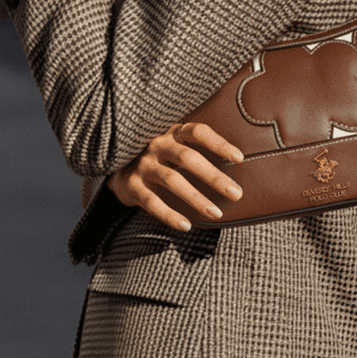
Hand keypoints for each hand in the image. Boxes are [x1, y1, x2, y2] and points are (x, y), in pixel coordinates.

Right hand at [107, 122, 244, 231]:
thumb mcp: (175, 146)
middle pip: (188, 158)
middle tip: (236, 194)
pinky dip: (169, 215)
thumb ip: (197, 150)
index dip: (219, 143)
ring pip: (172, 180)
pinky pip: (152, 202)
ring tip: (216, 214)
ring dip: (196, 198)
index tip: (239, 158)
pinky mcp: (132, 185)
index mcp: (172, 133)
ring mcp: (143, 165)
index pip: (198, 132)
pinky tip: (186, 225)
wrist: (117, 167)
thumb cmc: (159, 158)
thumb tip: (238, 163)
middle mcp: (157, 145)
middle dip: (214, 177)